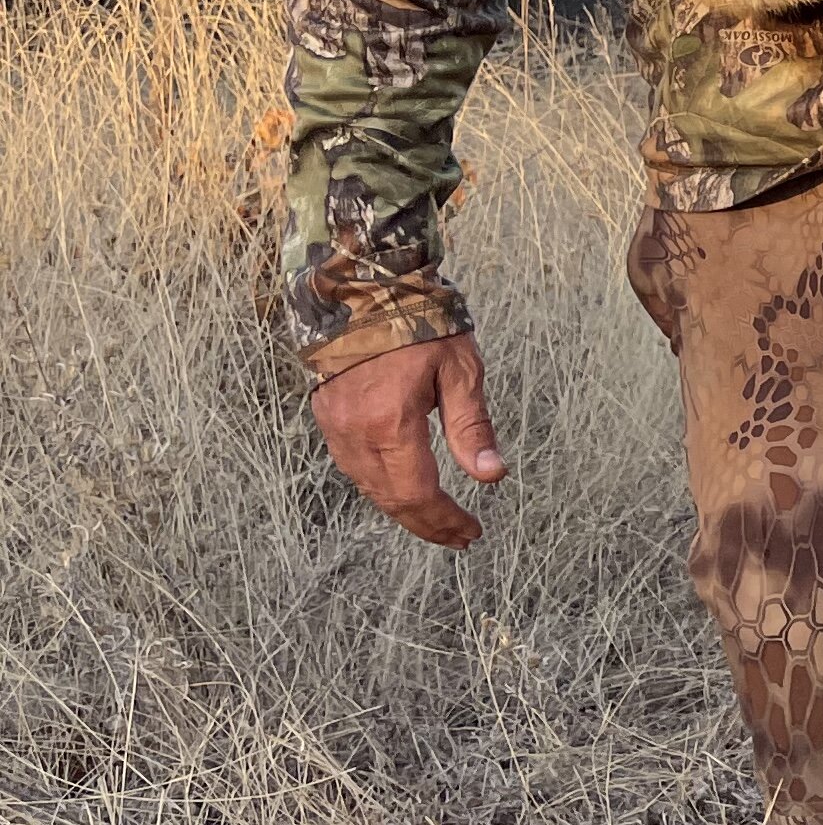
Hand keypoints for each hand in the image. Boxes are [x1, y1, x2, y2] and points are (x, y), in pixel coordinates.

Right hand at [314, 331, 508, 549]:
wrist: (364, 287)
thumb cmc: (420, 323)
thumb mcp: (461, 370)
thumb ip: (473, 427)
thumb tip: (492, 476)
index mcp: (390, 422)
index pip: (418, 492)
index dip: (445, 519)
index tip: (471, 532)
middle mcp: (355, 432)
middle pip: (391, 498)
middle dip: (427, 524)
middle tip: (460, 537)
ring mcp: (335, 426)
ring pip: (369, 487)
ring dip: (403, 510)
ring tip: (438, 522)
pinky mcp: (327, 416)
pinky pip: (354, 467)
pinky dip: (381, 486)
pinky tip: (404, 490)